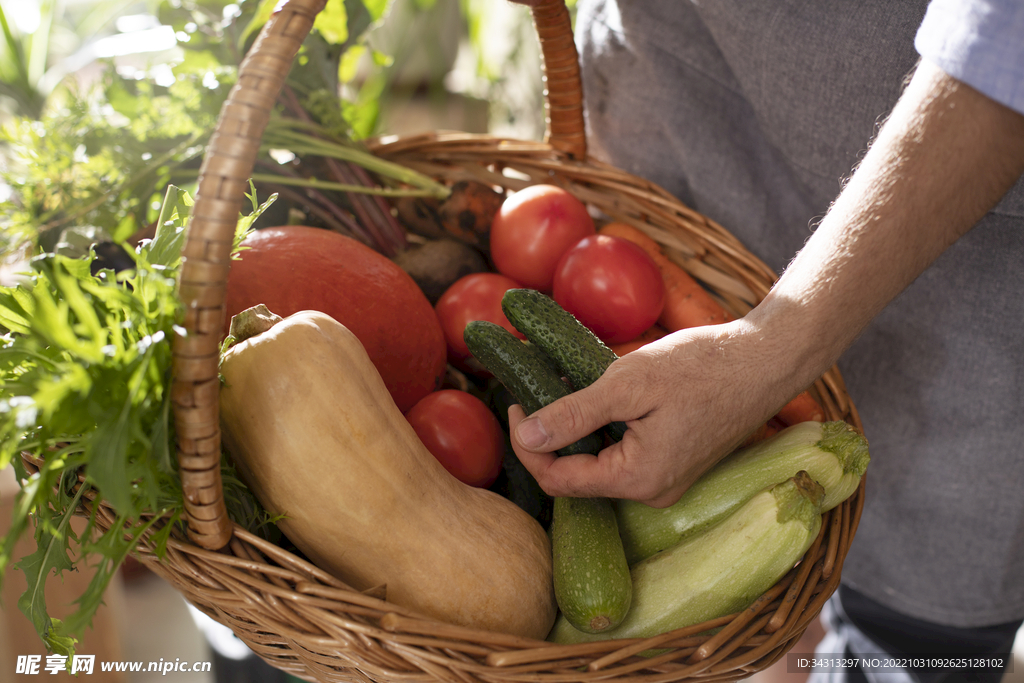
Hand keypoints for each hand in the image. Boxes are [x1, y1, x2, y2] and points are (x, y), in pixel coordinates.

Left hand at [509, 320, 795, 506]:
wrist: (766, 360)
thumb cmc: (702, 367)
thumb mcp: (628, 384)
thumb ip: (573, 415)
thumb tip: (526, 436)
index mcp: (637, 480)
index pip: (557, 480)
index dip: (527, 444)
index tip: (516, 402)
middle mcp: (651, 493)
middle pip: (577, 476)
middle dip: (551, 437)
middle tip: (539, 390)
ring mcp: (666, 481)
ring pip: (599, 464)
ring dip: (577, 430)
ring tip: (569, 386)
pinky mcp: (675, 463)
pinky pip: (624, 456)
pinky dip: (604, 429)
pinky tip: (602, 396)